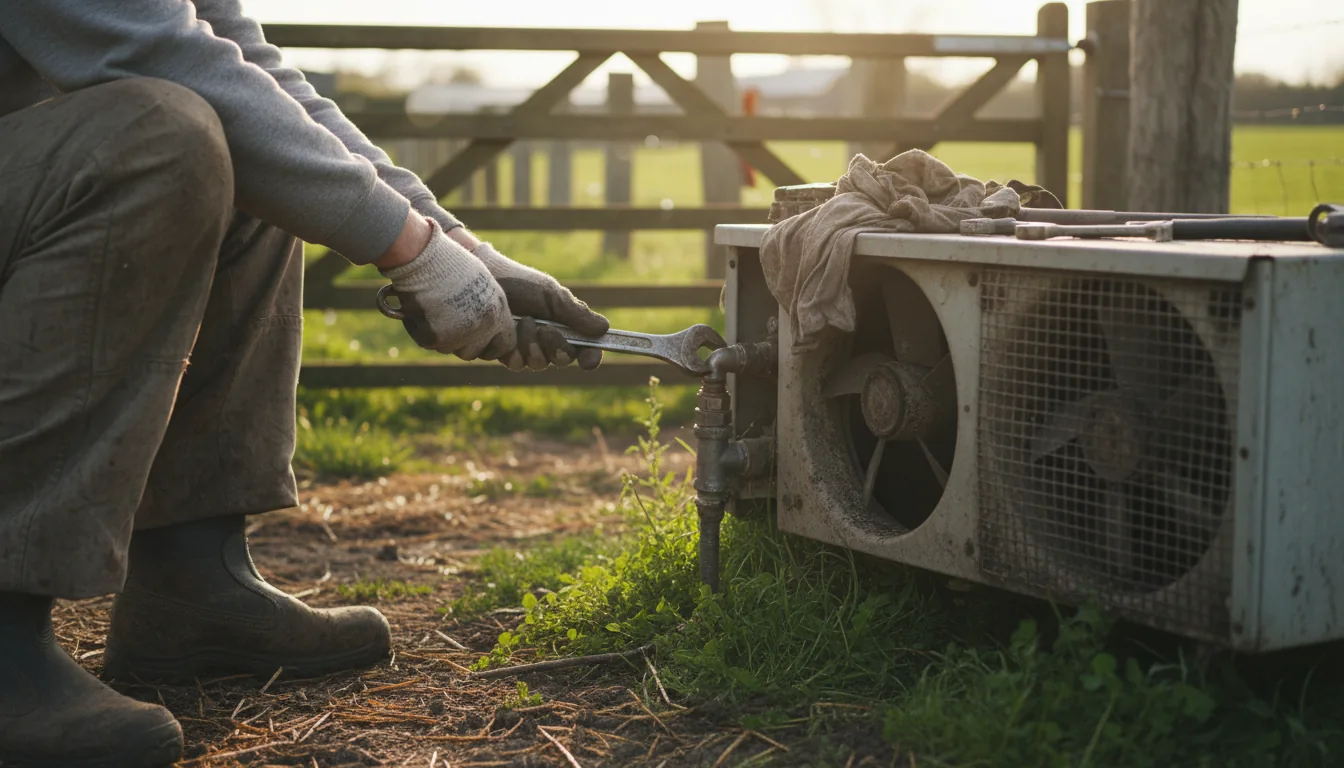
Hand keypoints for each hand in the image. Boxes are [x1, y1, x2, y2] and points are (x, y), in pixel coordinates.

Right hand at [378, 219, 514, 359]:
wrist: (424, 256)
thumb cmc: (450, 261)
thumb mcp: (482, 282)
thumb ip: (487, 306)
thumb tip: (489, 324)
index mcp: (498, 311)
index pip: (505, 345)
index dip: (492, 345)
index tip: (479, 338)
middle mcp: (483, 326)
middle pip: (475, 353)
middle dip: (462, 344)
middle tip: (447, 323)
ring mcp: (459, 334)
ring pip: (450, 349)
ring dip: (441, 336)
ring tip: (433, 309)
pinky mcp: (435, 337)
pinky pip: (426, 341)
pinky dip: (419, 328)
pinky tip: (418, 307)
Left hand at [470, 241, 610, 370]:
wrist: (484, 279)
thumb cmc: (520, 282)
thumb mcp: (552, 295)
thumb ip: (576, 313)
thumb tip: (604, 328)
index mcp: (563, 326)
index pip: (584, 349)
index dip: (590, 357)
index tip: (589, 360)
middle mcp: (545, 341)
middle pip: (562, 361)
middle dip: (556, 347)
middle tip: (545, 330)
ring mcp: (524, 349)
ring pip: (538, 364)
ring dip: (532, 345)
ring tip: (522, 321)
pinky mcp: (503, 353)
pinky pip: (515, 364)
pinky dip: (514, 348)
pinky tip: (507, 330)